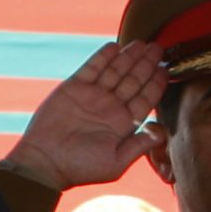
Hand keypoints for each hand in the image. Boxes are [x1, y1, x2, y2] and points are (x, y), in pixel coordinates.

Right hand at [5, 41, 168, 189]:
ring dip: (128, 57)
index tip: (165, 70)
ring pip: (115, 71)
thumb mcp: (116, 163)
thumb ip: (138, 146)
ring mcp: (92, 96)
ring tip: (141, 43)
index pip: (144, 99)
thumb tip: (161, 132)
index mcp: (123, 124)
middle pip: (133, 80)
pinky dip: (103, 57)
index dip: (155, 84)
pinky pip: (92, 68)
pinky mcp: (74, 88)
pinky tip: (115, 46)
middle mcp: (110, 107)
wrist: (45, 162)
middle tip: (158, 48)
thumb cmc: (80, 168)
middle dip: (146, 64)